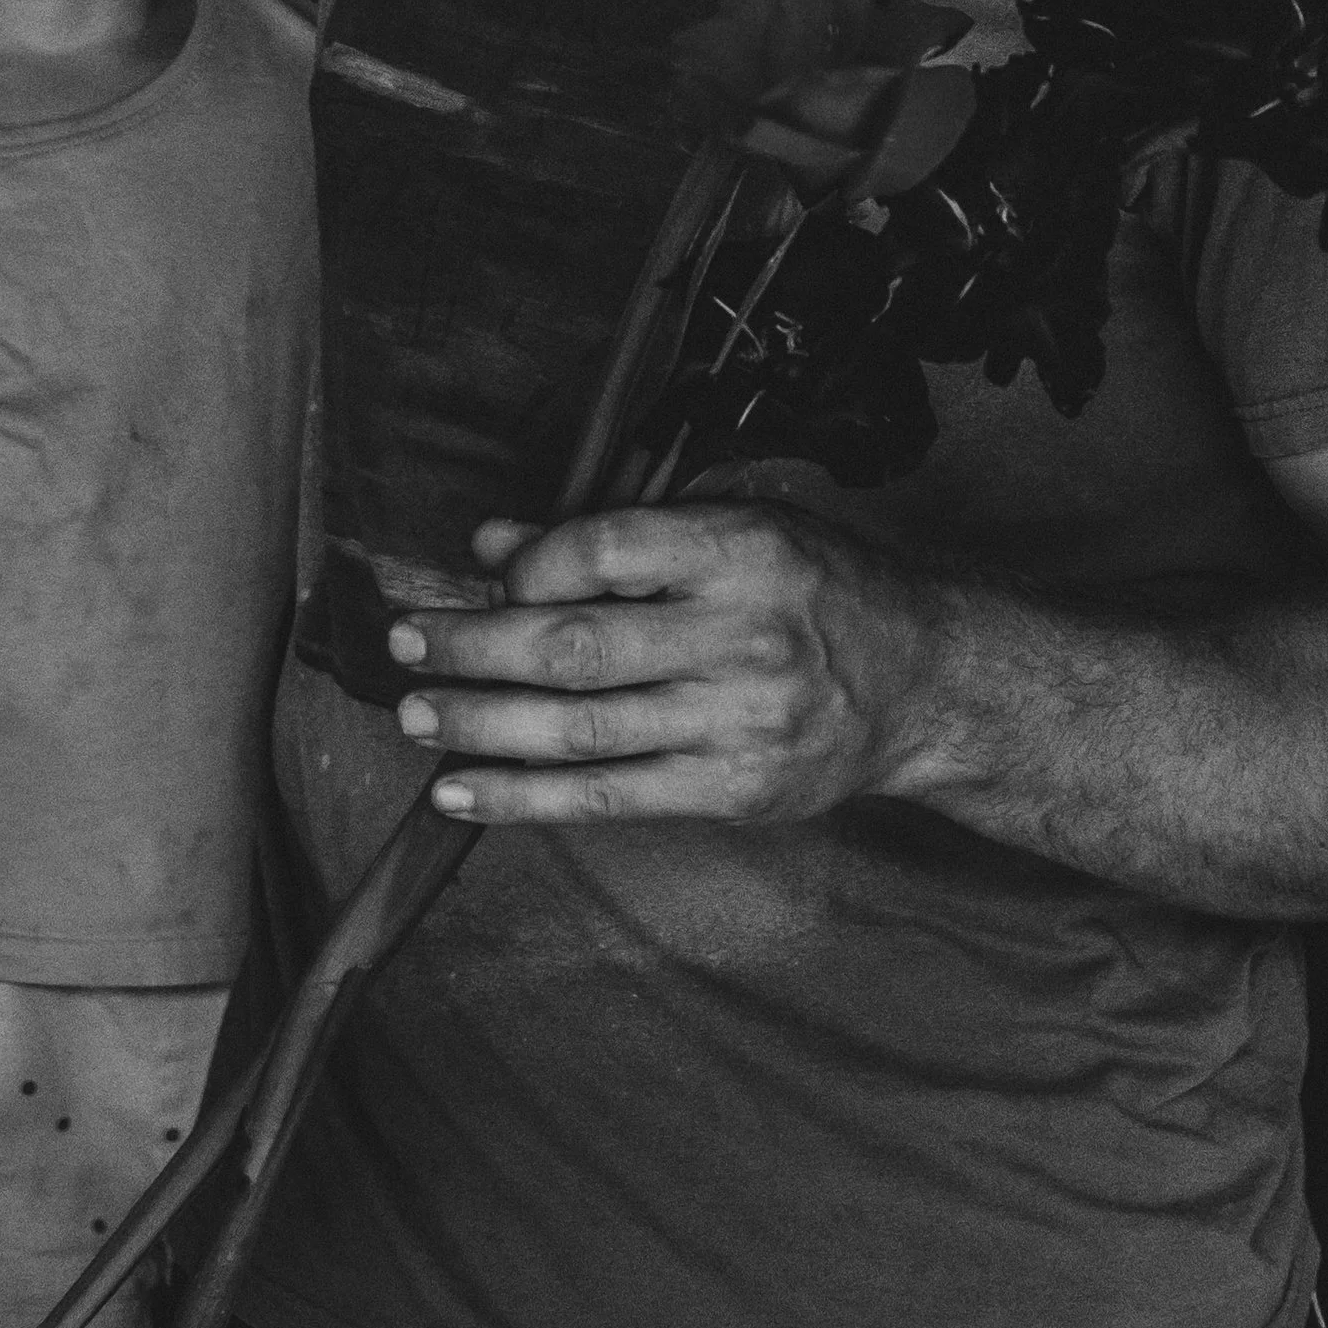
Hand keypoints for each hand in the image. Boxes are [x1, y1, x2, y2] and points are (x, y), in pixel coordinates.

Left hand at [385, 503, 949, 826]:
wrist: (924, 681)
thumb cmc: (816, 589)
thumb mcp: (733, 531)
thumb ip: (615, 538)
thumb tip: (492, 543)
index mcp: (741, 549)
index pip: (604, 550)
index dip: (527, 566)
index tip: (486, 578)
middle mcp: (742, 634)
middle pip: (577, 646)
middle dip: (473, 646)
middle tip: (404, 642)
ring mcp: (738, 720)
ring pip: (580, 728)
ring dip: (481, 724)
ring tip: (416, 716)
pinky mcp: (733, 790)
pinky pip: (608, 797)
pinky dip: (524, 797)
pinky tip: (464, 790)